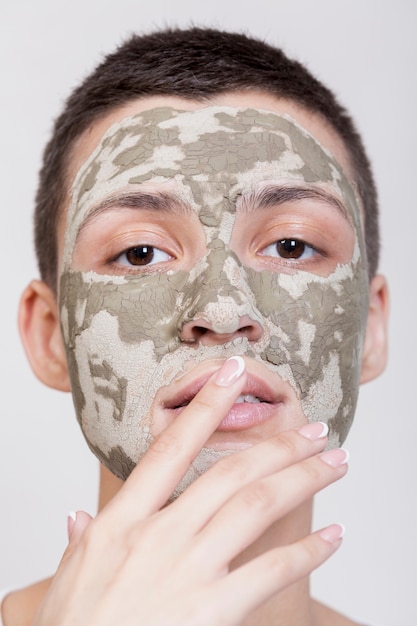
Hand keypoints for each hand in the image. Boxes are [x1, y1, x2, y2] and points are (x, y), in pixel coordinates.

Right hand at [32, 357, 347, 625]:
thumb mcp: (68, 578)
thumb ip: (80, 541)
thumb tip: (77, 516)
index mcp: (123, 520)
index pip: (172, 447)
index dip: (206, 405)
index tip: (235, 374)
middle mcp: (159, 535)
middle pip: (231, 472)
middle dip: (279, 444)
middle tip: (316, 428)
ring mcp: (188, 570)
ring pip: (256, 505)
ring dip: (303, 479)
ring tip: (335, 463)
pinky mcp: (211, 610)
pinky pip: (270, 571)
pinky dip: (307, 551)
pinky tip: (333, 536)